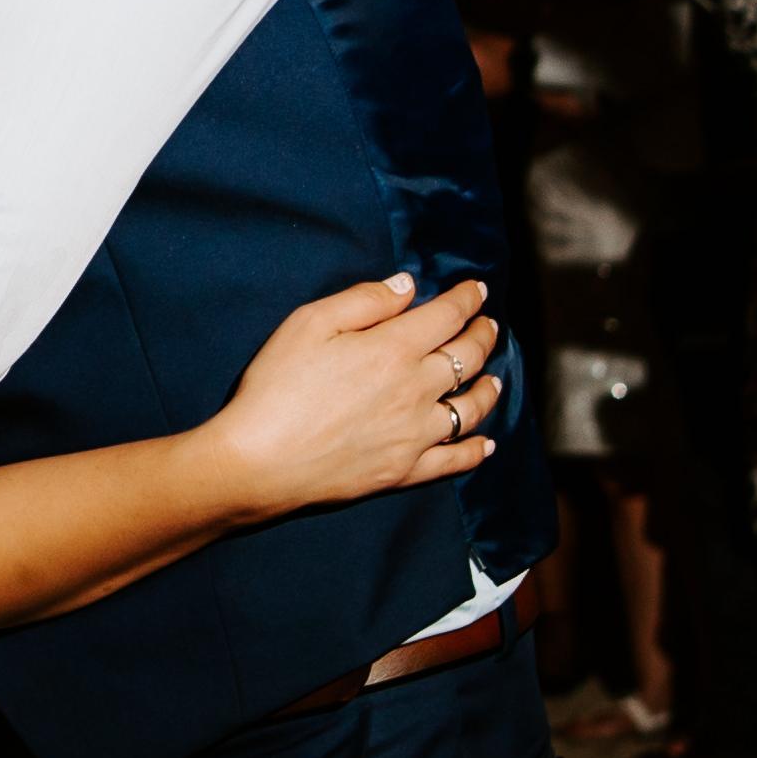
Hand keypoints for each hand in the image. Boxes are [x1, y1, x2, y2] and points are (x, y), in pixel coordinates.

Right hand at [204, 274, 508, 515]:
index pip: (447, 316)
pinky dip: (476, 450)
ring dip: (489, 388)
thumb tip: (407, 286)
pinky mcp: (404, 471)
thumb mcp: (310, 323)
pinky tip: (487, 444)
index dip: (467, 299)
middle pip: (467, 357)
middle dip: (483, 336)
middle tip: (488, 325)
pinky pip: (454, 460)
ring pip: (470, 408)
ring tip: (495, 378)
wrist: (260, 461)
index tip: (476, 290)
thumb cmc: (277, 385)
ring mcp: (415, 434)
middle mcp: (416, 389)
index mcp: (394, 348)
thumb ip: (364, 300)